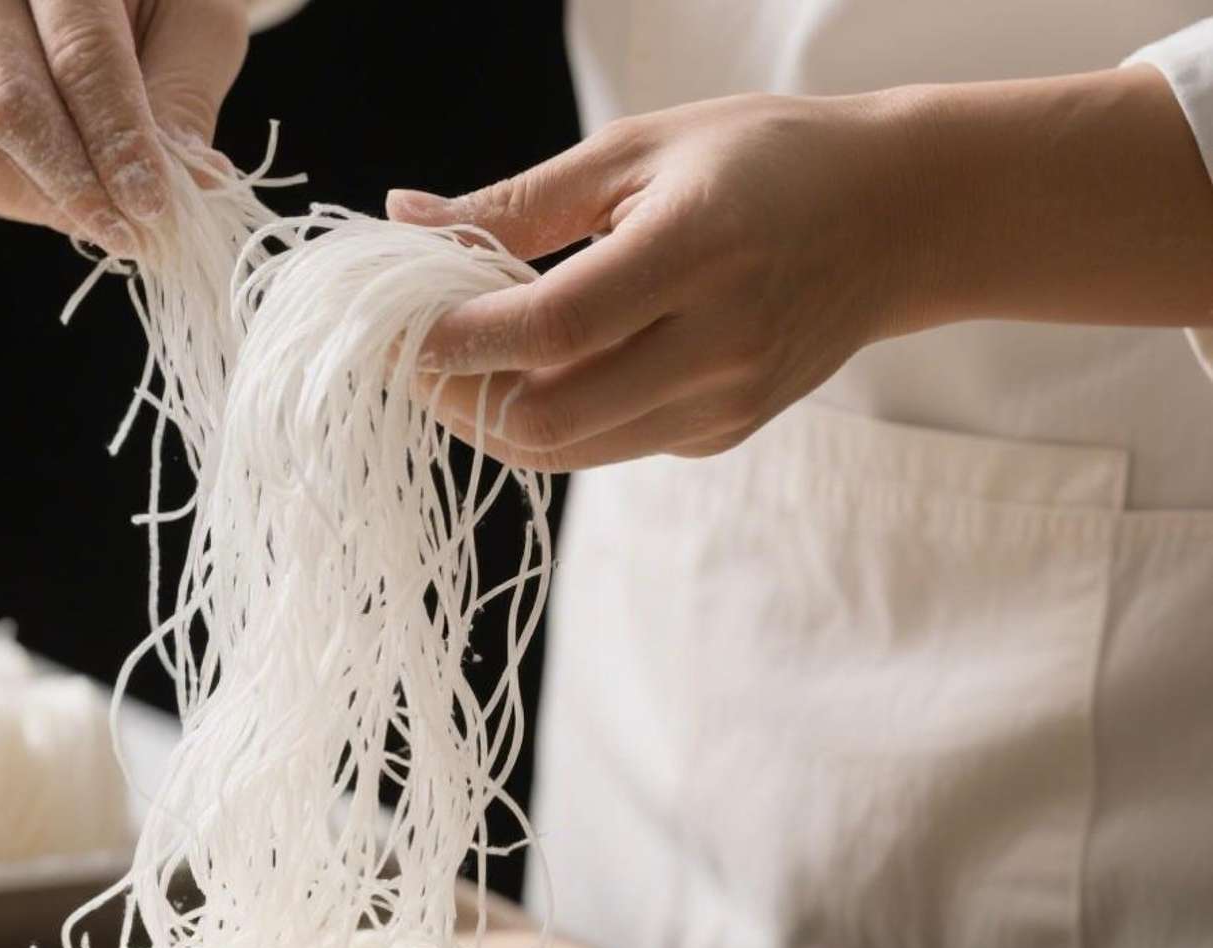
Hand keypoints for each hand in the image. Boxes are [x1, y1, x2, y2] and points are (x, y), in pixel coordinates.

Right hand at [0, 0, 248, 252]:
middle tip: (131, 235)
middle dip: (76, 188)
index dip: (116, 142)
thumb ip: (184, 93)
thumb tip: (193, 186)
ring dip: (49, 204)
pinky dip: (12, 197)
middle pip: (8, 108)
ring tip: (105, 212)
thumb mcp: (190, 13)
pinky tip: (52, 180)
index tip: (154, 209)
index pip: (77, 56)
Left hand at [387, 91, 933, 470]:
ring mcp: (725, 403)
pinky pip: (608, 446)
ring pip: (567, 450)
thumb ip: (517, 201)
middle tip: (415, 350)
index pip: (548, 329)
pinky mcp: (724, 433)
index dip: (455, 338)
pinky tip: (544, 364)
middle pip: (545, 419)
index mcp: (696, 254)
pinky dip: (556, 416)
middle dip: (458, 396)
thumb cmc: (763, 161)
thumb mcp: (637, 151)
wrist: (900, 217)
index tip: (393, 324)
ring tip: (465, 357)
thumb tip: (403, 216)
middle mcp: (717, 344)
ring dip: (494, 415)